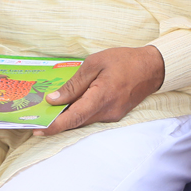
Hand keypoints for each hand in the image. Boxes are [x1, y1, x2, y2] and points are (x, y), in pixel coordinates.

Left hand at [35, 45, 164, 135]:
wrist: (153, 67)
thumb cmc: (124, 60)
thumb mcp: (95, 63)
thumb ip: (74, 83)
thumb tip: (54, 99)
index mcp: (101, 97)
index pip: (73, 118)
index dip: (54, 126)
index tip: (37, 130)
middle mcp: (107, 112)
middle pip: (76, 122)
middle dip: (56, 121)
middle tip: (37, 118)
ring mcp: (112, 115)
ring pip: (84, 120)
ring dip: (68, 116)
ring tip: (51, 109)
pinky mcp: (115, 114)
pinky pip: (92, 116)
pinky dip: (80, 112)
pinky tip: (72, 103)